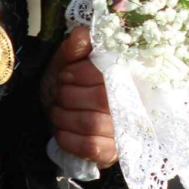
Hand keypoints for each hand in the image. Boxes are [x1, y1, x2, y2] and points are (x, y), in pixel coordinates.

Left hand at [42, 26, 117, 167]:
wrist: (61, 115)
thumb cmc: (68, 84)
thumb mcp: (67, 61)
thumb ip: (74, 47)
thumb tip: (82, 35)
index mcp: (126, 75)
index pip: (111, 73)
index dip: (83, 73)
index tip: (64, 75)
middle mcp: (132, 103)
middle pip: (100, 98)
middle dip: (69, 95)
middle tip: (58, 93)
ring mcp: (124, 131)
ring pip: (92, 123)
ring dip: (64, 116)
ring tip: (56, 110)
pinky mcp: (112, 153)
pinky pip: (90, 146)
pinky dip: (68, 137)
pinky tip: (60, 130)